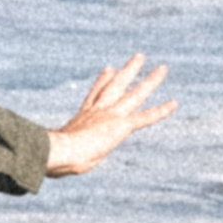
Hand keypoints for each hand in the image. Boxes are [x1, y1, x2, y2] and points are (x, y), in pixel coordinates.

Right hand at [45, 55, 173, 177]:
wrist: (61, 151)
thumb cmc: (54, 158)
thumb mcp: (58, 155)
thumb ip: (60, 154)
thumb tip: (49, 164)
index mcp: (82, 117)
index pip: (95, 95)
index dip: (103, 81)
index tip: (109, 69)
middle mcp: (98, 111)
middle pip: (116, 85)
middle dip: (128, 71)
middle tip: (139, 57)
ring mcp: (111, 115)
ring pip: (135, 95)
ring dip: (150, 82)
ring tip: (163, 68)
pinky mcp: (121, 126)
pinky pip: (145, 118)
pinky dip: (160, 111)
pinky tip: (174, 103)